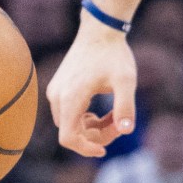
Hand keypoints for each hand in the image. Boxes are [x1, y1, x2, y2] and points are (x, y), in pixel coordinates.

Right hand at [46, 19, 136, 156]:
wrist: (100, 30)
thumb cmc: (113, 54)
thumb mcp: (126, 81)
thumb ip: (125, 107)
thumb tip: (126, 131)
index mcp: (70, 98)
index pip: (68, 138)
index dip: (85, 149)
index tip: (104, 151)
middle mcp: (57, 97)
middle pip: (72, 133)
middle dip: (96, 135)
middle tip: (119, 123)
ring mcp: (55, 92)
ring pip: (70, 124)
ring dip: (92, 127)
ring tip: (114, 114)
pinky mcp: (58, 88)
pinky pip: (68, 114)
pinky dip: (86, 118)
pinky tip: (102, 109)